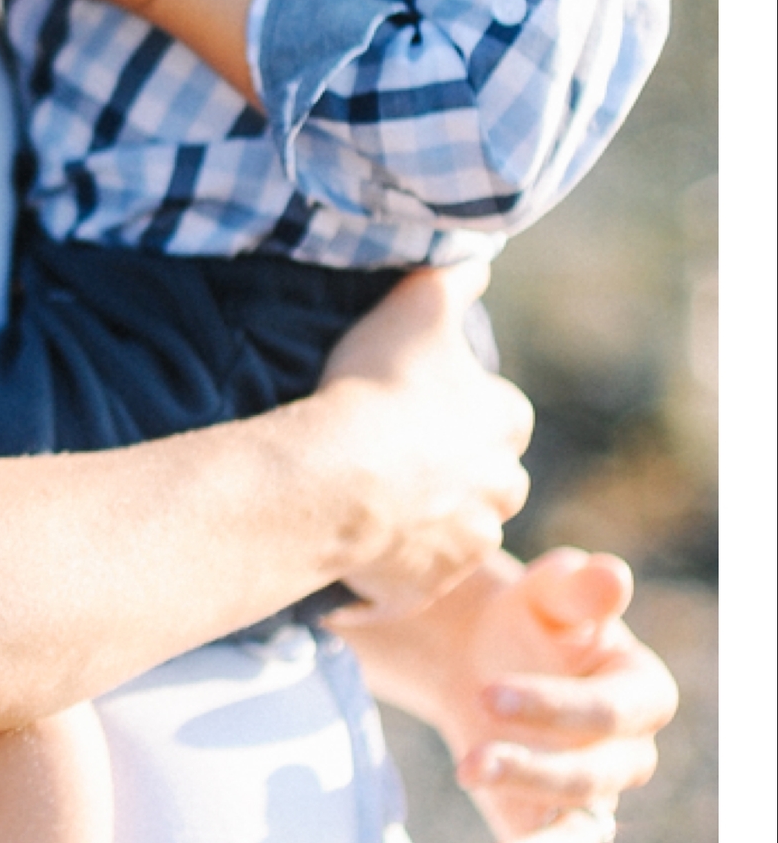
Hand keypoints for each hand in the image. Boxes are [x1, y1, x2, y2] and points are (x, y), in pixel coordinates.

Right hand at [307, 268, 532, 615]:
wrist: (336, 479)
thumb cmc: (378, 388)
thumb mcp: (417, 307)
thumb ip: (453, 279)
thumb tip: (479, 258)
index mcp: (505, 421)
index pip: (500, 415)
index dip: (459, 409)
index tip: (418, 407)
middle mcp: (503, 486)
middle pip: (487, 480)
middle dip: (453, 474)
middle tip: (394, 458)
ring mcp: (467, 542)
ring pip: (455, 530)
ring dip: (426, 520)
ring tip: (370, 503)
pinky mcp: (429, 584)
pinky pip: (414, 576)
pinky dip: (393, 564)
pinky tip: (355, 541)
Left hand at [338, 547, 676, 842]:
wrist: (483, 660)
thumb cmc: (527, 620)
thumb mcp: (546, 596)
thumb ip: (576, 589)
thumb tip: (608, 575)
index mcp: (640, 693)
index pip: (609, 712)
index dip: (554, 708)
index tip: (487, 693)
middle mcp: (626, 756)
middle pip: (593, 778)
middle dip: (533, 773)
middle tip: (469, 761)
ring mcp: (590, 801)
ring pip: (582, 839)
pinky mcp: (549, 829)